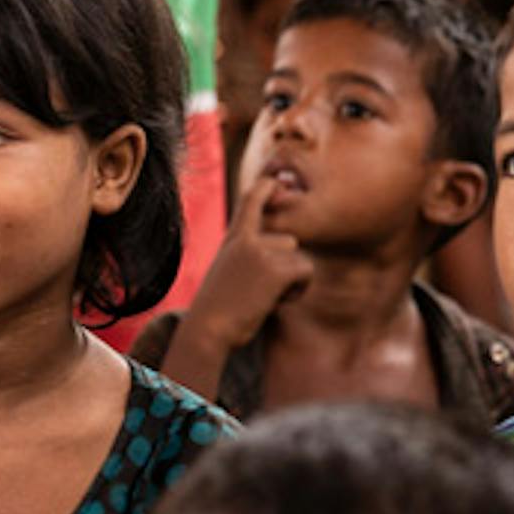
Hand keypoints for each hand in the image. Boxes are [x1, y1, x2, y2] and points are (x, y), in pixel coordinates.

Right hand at [183, 173, 312, 353]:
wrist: (207, 329)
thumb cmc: (216, 309)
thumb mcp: (226, 272)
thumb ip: (246, 255)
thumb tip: (273, 250)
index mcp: (233, 238)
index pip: (251, 198)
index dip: (269, 187)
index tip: (280, 183)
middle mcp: (247, 239)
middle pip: (290, 241)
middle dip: (287, 268)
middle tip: (262, 290)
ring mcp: (261, 252)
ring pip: (300, 259)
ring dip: (292, 282)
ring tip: (266, 297)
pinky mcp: (276, 270)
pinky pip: (306, 273)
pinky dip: (298, 291)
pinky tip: (277, 302)